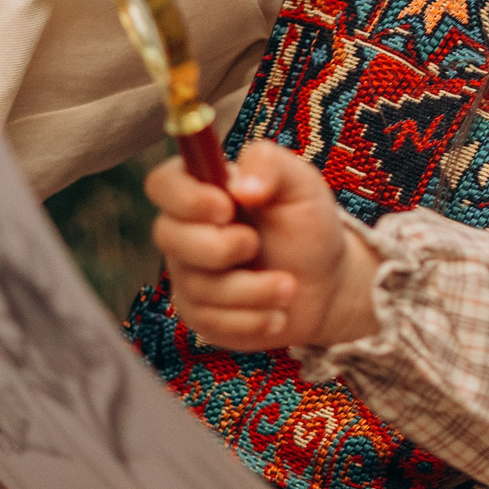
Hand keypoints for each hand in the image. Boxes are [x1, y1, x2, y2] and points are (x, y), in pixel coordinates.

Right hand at [149, 141, 380, 349]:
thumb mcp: (301, 184)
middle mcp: (185, 231)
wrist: (325, 284)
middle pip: (168, 236)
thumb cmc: (307, 225)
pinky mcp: (200, 314)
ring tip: (289, 286)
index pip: (163, 184)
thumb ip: (271, 165)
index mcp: (204, 188)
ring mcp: (188, 275)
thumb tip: (241, 186)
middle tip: (256, 245)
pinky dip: (253, 320)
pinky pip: (211, 322)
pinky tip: (278, 313)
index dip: (185, 197)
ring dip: (253, 289)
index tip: (227, 208)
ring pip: (198, 286)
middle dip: (220, 247)